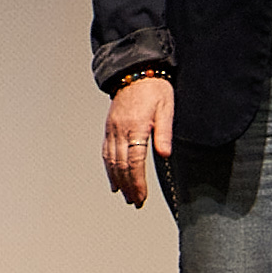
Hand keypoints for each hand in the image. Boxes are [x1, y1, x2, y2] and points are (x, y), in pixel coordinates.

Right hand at [101, 73, 175, 207]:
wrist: (135, 70)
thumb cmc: (154, 88)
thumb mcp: (166, 108)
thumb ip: (164, 132)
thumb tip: (164, 154)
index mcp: (135, 126)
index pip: (134, 162)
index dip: (137, 182)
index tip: (142, 197)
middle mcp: (120, 129)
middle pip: (120, 165)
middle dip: (128, 186)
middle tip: (135, 202)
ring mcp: (112, 129)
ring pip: (111, 161)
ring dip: (117, 181)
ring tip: (125, 196)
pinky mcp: (109, 127)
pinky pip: (106, 152)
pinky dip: (108, 168)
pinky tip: (113, 179)